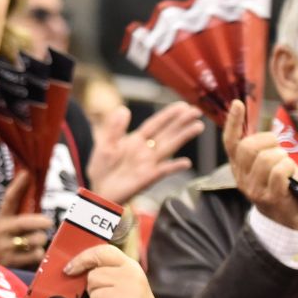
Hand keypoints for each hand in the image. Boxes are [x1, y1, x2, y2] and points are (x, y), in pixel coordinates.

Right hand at [0, 171, 50, 268]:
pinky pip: (36, 255)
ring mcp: (5, 248)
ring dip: (39, 242)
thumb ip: (12, 210)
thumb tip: (24, 182)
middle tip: (47, 223)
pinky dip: (37, 255)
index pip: (8, 200)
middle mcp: (0, 232)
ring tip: (32, 244)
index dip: (17, 185)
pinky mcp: (11, 263)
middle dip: (41, 222)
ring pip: (36, 240)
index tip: (27, 173)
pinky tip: (29, 256)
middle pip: (28, 222)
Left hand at [65, 243, 183, 297]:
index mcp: (131, 266)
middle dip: (93, 292)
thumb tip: (71, 267)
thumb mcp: (125, 282)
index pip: (102, 252)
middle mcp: (133, 278)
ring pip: (94, 297)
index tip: (70, 270)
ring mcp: (131, 297)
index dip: (82, 259)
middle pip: (93, 278)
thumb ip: (105, 271)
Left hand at [87, 101, 203, 204]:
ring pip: (169, 147)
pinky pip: (164, 170)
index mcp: (135, 140)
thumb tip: (123, 109)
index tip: (182, 106)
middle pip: (167, 133)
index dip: (168, 115)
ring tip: (198, 126)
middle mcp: (146, 150)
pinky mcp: (149, 177)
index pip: (155, 124)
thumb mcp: (105, 145)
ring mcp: (149, 163)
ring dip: (183, 137)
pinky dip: (174, 166)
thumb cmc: (102, 169)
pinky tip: (186, 162)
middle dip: (182, 122)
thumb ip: (114, 128)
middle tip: (197, 111)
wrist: (99, 191)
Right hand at [224, 99, 297, 233]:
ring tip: (287, 167)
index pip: (230, 142)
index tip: (238, 103)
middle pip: (249, 147)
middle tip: (279, 149)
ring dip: (282, 157)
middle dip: (269, 141)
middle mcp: (241, 178)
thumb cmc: (281, 189)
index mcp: (238, 168)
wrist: (287, 223)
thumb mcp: (266, 169)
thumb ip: (263, 153)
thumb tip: (269, 134)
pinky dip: (289, 168)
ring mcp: (255, 189)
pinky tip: (292, 176)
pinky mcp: (271, 198)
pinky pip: (280, 172)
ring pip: (267, 159)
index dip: (233, 122)